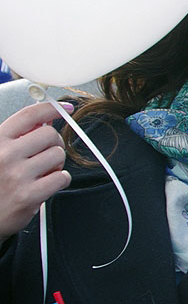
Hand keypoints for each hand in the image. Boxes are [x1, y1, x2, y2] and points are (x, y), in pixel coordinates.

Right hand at [0, 102, 71, 241]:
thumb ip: (19, 135)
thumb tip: (46, 117)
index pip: (29, 115)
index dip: (51, 108)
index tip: (65, 108)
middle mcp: (5, 155)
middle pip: (50, 134)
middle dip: (54, 144)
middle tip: (45, 155)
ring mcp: (17, 175)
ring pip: (58, 155)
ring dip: (56, 164)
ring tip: (42, 172)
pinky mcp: (28, 196)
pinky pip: (62, 177)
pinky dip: (59, 180)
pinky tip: (46, 184)